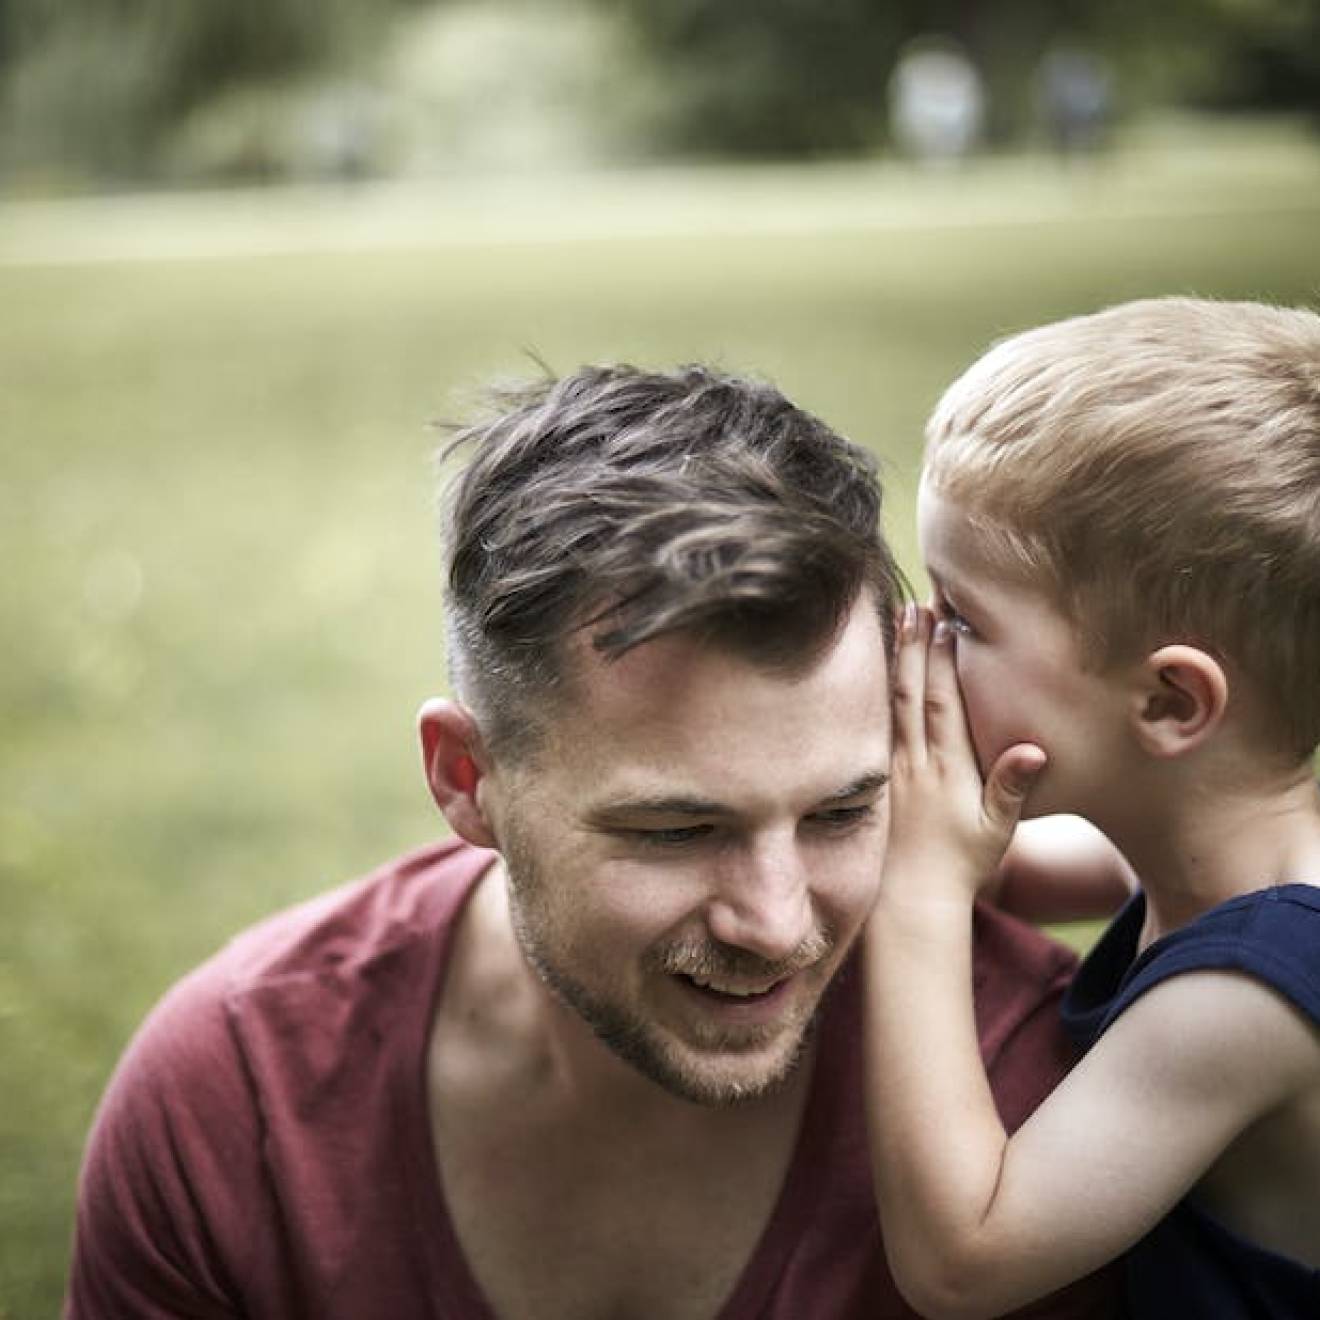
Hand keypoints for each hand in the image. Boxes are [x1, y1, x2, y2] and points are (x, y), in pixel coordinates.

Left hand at [882, 605, 1046, 907]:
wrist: (913, 897)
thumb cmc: (962, 864)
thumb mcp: (997, 831)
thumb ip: (1012, 788)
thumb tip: (1032, 751)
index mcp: (948, 771)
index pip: (944, 705)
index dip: (944, 663)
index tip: (947, 623)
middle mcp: (917, 763)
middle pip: (913, 693)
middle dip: (915, 646)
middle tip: (917, 604)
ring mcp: (896, 767)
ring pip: (894, 702)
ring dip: (898, 659)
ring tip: (899, 619)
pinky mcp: (884, 775)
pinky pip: (881, 721)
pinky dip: (883, 688)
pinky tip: (885, 665)